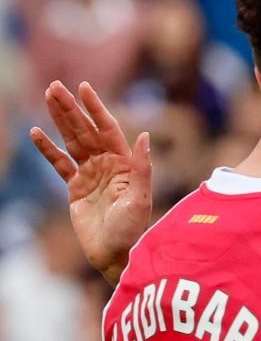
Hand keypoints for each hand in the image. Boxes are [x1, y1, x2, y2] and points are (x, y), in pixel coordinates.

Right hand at [30, 82, 151, 283]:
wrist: (118, 254)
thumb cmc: (134, 229)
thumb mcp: (140, 198)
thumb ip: (142, 167)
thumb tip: (144, 136)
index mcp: (124, 163)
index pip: (108, 128)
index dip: (95, 108)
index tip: (84, 87)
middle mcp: (108, 164)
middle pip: (86, 130)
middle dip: (71, 108)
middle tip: (55, 86)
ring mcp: (91, 174)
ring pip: (72, 141)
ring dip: (60, 120)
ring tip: (48, 97)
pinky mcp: (76, 188)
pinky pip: (59, 164)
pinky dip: (48, 149)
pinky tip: (36, 132)